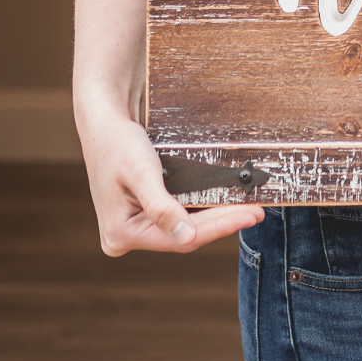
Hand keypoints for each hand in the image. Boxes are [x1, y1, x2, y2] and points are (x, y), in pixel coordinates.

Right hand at [79, 109, 265, 254]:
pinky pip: (178, 218)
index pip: (180, 238)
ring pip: (184, 229)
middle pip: (184, 236)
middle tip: (256, 212)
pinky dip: (201, 211)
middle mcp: (125, 237)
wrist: (105, 122)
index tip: (249, 215)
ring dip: (215, 219)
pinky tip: (224, 205)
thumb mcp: (141, 171)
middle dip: (221, 223)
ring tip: (247, 210)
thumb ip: (162, 207)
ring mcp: (134, 228)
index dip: (218, 227)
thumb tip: (185, 238)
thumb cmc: (118, 142)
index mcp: (121, 233)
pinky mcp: (143, 216)